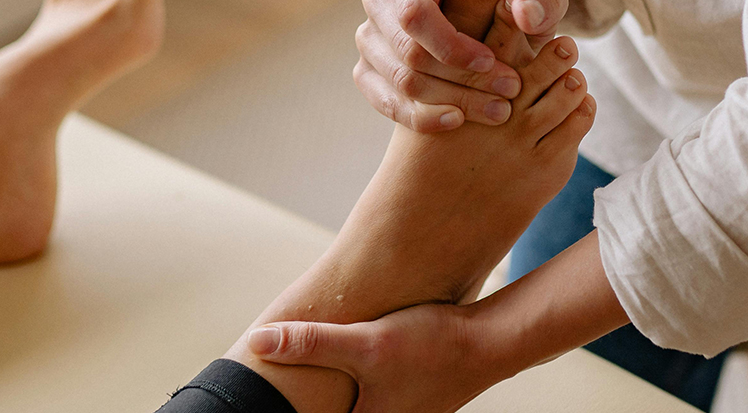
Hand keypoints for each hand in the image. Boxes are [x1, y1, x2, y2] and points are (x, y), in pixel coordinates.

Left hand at [246, 233, 628, 412]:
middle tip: (277, 394)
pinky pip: (372, 402)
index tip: (265, 406)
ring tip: (308, 387)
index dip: (294, 412)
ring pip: (353, 407)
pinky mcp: (409, 403)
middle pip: (334, 412)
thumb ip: (311, 343)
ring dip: (335, 399)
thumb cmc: (430, 345)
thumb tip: (258, 342)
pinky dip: (355, 393)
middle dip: (314, 402)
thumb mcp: (365, 343)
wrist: (489, 342)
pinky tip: (350, 373)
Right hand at [355, 0, 572, 131]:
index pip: (417, 13)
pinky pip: (385, 101)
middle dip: (461, 78)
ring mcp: (369, 35)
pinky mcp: (367, 70)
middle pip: (409, 51)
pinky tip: (457, 119)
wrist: (487, 28)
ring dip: (450, 100)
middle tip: (508, 93)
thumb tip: (521, 11)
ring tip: (496, 110)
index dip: (452, 44)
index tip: (491, 62)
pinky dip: (421, 117)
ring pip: (400, 79)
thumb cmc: (510, 9)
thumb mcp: (534, 0)